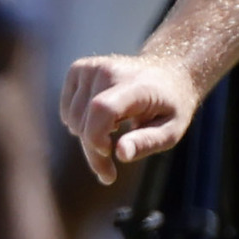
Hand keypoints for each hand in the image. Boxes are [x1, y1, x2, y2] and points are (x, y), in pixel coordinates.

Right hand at [60, 48, 204, 182]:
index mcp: (136, 85)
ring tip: (111, 138)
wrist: (167, 71)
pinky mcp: (78, 69)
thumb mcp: (172, 129)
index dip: (97, 138)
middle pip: (85, 122)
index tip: (109, 154)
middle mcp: (109, 70)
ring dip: (88, 138)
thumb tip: (120, 154)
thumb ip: (147, 142)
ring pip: (73, 119)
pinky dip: (79, 123)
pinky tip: (102, 121)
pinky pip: (67, 111)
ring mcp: (91, 68)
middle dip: (94, 152)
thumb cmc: (170, 105)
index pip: (103, 109)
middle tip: (109, 170)